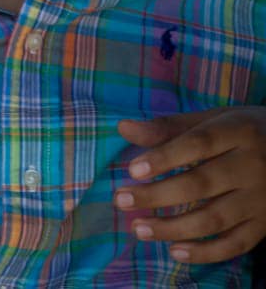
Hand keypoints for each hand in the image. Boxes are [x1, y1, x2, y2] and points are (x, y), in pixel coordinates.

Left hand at [116, 108, 265, 263]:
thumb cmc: (244, 132)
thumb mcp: (214, 120)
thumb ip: (170, 127)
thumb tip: (124, 128)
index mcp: (238, 132)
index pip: (198, 144)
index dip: (164, 158)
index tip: (132, 170)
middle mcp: (252, 166)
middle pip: (201, 184)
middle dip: (158, 195)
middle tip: (122, 200)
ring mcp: (261, 199)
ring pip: (215, 218)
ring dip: (174, 227)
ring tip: (139, 229)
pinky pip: (237, 243)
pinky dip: (206, 252)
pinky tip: (175, 252)